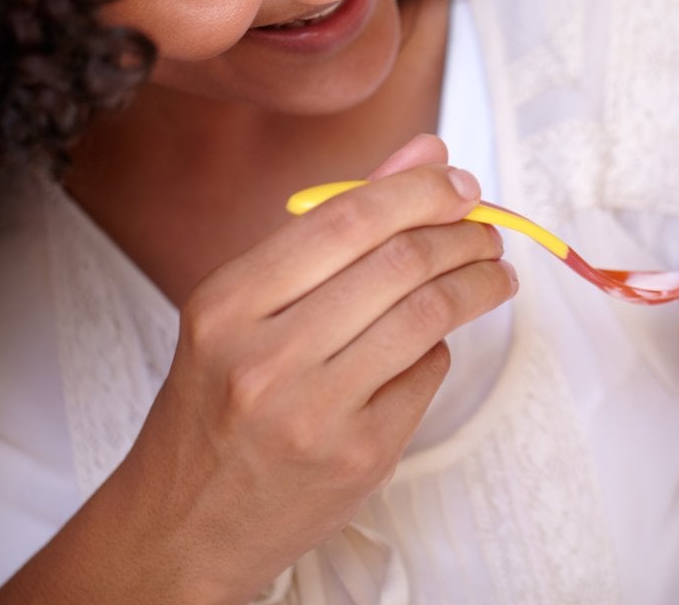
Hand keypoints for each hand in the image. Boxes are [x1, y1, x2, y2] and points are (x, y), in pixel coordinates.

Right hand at [0, 135, 516, 603]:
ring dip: (477, 285)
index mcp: (228, 303)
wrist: (185, 523)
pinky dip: (442, 346)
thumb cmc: (218, 401)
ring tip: (493, 275)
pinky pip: (427, 374)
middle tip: (487, 234)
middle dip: (464, 237)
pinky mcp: (358, 456)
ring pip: (428, 316)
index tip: (461, 185)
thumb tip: (426, 155)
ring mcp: (313, 413)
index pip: (347, 218)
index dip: (420, 191)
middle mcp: (264, 356)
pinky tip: (437, 341)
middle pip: (400, 263)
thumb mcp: (246, 308)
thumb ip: (334, 226)